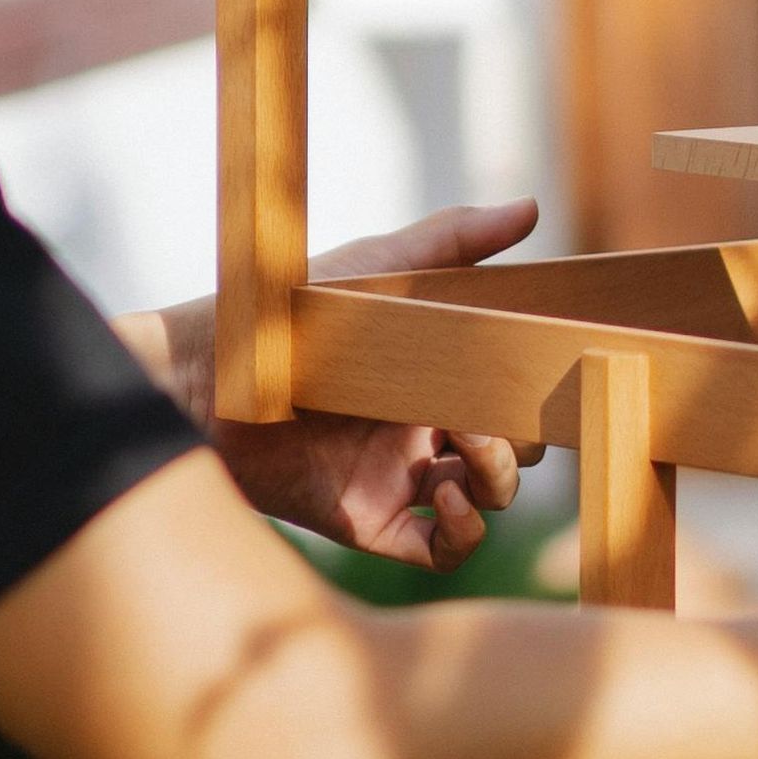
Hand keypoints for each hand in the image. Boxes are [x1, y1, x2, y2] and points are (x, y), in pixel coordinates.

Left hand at [156, 200, 544, 573]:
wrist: (217, 374)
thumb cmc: (293, 311)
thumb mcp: (380, 266)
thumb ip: (454, 239)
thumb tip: (530, 207)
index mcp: (433, 379)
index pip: (511, 402)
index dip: (533, 401)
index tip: (540, 383)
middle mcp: (422, 433)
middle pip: (510, 454)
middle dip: (518, 441)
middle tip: (486, 415)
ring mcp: (401, 480)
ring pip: (487, 499)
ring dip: (495, 480)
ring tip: (466, 448)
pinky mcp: (374, 521)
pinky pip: (442, 551)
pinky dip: (463, 533)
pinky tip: (447, 500)